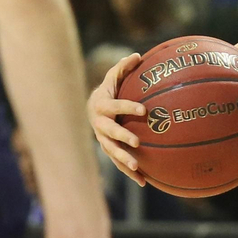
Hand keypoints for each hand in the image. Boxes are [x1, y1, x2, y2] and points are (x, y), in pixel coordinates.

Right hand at [89, 53, 147, 184]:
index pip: (116, 106)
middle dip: (122, 137)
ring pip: (112, 151)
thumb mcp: (113, 78)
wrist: (94, 110)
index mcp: (102, 106)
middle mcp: (100, 125)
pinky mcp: (109, 151)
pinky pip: (118, 163)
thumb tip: (138, 55)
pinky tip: (144, 181)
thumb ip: (123, 68)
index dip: (128, 107)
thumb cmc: (109, 91)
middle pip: (110, 132)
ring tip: (137, 167)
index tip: (144, 110)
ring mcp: (103, 139)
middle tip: (137, 142)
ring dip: (124, 160)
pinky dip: (130, 173)